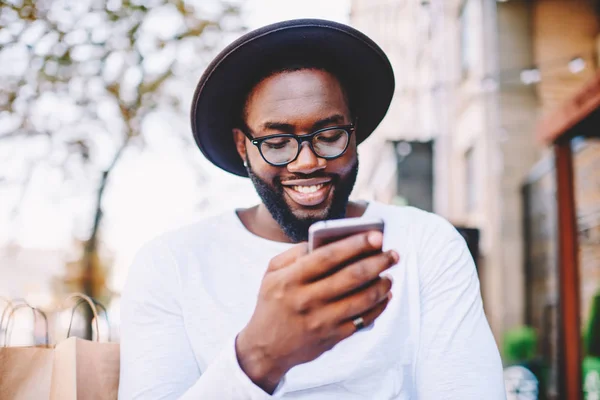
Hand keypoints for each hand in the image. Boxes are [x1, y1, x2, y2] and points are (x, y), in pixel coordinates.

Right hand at [235, 231, 398, 392]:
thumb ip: (294, 254)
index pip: (328, 256)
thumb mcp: (271, 274)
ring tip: (389, 275)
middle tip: (393, 254)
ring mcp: (321, 321)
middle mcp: (307, 299)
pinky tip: (384, 296)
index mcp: (291, 279)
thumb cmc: (272, 304)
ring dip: (382, 285)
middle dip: (378, 262)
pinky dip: (379, 306)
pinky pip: (363, 320)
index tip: (376, 235)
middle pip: (351, 276)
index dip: (355, 244)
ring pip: (362, 299)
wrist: (266, 349)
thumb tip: (324, 240)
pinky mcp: (332, 338)